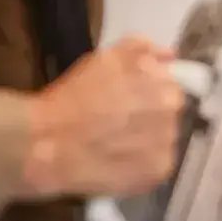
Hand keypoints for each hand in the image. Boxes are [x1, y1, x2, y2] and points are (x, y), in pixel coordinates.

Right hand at [21, 37, 183, 197]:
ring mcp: (167, 141)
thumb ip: (140, 49)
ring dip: (148, 139)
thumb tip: (169, 55)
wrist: (50, 142)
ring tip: (116, 143)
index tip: (127, 99)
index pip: (169, 84)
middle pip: (169, 112)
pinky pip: (158, 164)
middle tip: (120, 121)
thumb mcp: (104, 59)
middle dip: (150, 114)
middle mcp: (170, 110)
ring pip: (165, 138)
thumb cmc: (72, 97)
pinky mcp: (159, 171)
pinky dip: (143, 163)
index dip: (147, 92)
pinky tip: (119, 161)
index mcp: (160, 79)